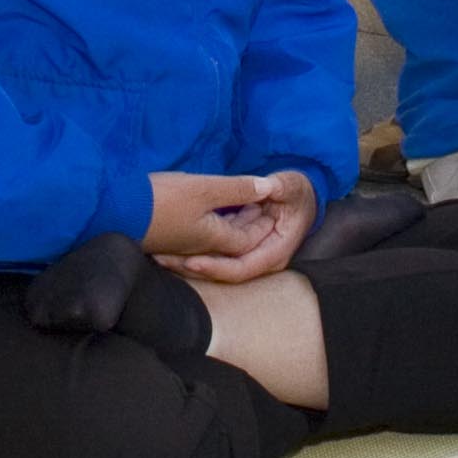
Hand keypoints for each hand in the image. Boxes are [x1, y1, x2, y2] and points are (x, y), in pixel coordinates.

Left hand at [154, 168, 316, 283]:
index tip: (191, 262)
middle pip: (221, 271)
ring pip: (213, 264)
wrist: (299, 196)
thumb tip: (267, 186)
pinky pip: (212, 251)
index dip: (215, 267)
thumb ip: (280, 187)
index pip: (240, 268)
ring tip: (157, 253)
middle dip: (192, 267)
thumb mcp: (291, 186)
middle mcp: (258, 259)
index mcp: (274, 252)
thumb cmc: (297, 192)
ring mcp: (246, 253)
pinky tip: (168, 242)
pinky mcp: (235, 245)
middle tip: (162, 258)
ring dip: (186, 260)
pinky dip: (192, 247)